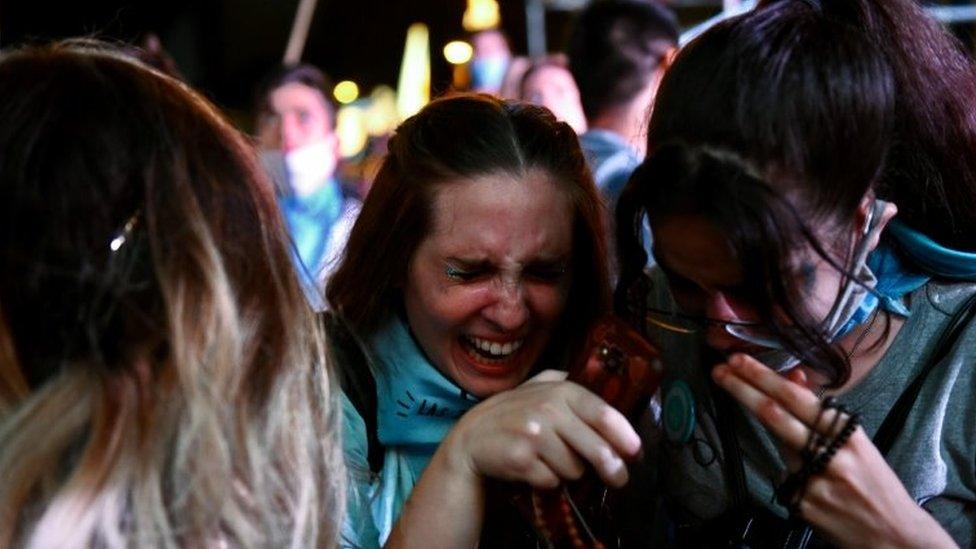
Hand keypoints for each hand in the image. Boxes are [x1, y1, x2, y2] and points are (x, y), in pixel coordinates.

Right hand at [440, 369, 641, 489]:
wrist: (470, 439)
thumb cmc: (511, 415)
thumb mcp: (536, 387)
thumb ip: (565, 382)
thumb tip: (607, 391)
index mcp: (559, 390)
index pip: (602, 413)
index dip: (624, 435)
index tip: (635, 451)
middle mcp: (547, 409)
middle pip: (597, 449)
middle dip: (612, 468)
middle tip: (618, 478)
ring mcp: (533, 435)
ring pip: (575, 469)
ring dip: (569, 472)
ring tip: (552, 462)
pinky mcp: (521, 459)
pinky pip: (552, 481)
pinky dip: (548, 481)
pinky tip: (535, 470)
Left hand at [711, 354, 956, 547]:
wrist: (896, 536)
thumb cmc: (875, 483)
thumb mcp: (856, 443)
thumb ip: (820, 413)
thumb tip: (793, 376)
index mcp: (847, 433)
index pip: (796, 397)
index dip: (763, 377)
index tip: (738, 361)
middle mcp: (830, 453)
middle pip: (774, 415)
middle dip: (742, 390)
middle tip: (719, 371)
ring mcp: (814, 480)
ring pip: (780, 450)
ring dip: (783, 447)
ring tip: (815, 462)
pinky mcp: (802, 504)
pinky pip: (785, 481)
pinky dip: (794, 479)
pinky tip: (818, 491)